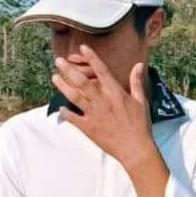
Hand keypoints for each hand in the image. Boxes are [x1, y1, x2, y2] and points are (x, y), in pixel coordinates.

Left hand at [52, 43, 155, 168]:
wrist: (135, 149)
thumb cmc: (140, 125)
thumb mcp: (141, 101)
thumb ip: (136, 82)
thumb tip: (139, 65)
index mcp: (115, 93)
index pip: (102, 70)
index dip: (92, 58)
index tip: (83, 47)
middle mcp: (102, 101)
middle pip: (82, 81)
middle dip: (69, 70)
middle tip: (58, 61)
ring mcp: (94, 114)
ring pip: (74, 97)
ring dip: (63, 86)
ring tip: (54, 78)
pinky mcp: (88, 128)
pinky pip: (73, 118)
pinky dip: (65, 112)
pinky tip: (60, 107)